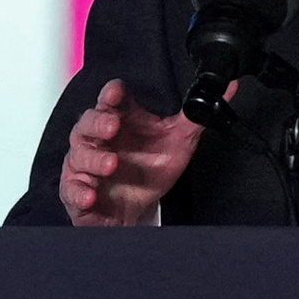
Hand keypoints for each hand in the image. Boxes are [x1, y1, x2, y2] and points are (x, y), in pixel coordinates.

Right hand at [60, 79, 216, 225]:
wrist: (138, 210)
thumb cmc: (150, 168)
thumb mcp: (178, 141)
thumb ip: (197, 115)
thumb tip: (227, 87)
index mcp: (120, 119)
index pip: (111, 99)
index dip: (112, 94)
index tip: (117, 92)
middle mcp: (99, 138)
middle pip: (89, 121)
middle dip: (99, 122)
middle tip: (113, 126)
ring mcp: (86, 164)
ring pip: (80, 154)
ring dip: (94, 158)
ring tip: (111, 163)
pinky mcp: (77, 190)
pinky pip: (72, 188)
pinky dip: (79, 190)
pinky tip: (90, 193)